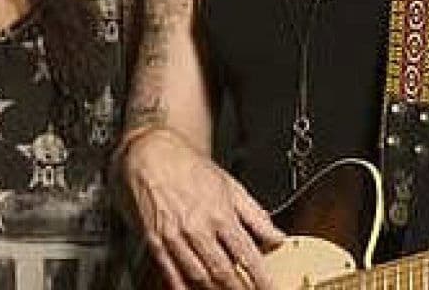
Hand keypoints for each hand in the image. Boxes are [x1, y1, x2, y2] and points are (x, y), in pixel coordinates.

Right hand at [117, 128, 283, 289]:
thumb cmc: (188, 166)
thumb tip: (277, 237)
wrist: (150, 153)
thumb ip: (255, 215)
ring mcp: (174, 236)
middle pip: (224, 273)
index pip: (248, 256)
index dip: (262, 279)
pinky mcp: (154, 241)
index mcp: (220, 214)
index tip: (270, 288)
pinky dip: (183, 288)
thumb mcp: (230, 185)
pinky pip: (170, 273)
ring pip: (199, 277)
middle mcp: (197, 228)